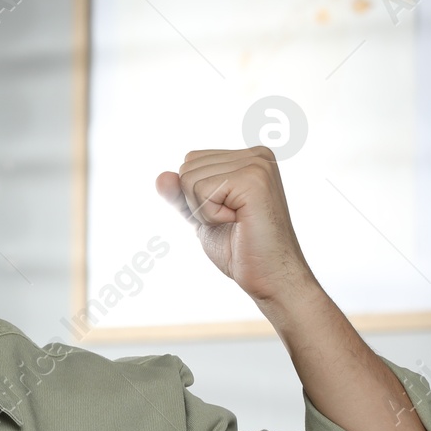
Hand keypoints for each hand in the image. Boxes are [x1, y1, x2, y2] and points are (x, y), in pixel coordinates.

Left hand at [155, 146, 317, 304]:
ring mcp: (258, 164)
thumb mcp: (200, 216)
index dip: (194, 196)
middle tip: (231, 220)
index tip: (226, 214)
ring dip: (205, 210)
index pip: (190, 162)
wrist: (269, 275)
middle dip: (197, 202)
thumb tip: (161, 176)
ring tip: (237, 221)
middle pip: (188, 167)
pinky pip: (202, 190)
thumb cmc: (239, 248)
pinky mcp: (254, 179)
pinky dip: (211, 214)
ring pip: (190, 178)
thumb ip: (180, 195)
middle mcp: (256, 155)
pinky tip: (239, 221)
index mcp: (247, 158)